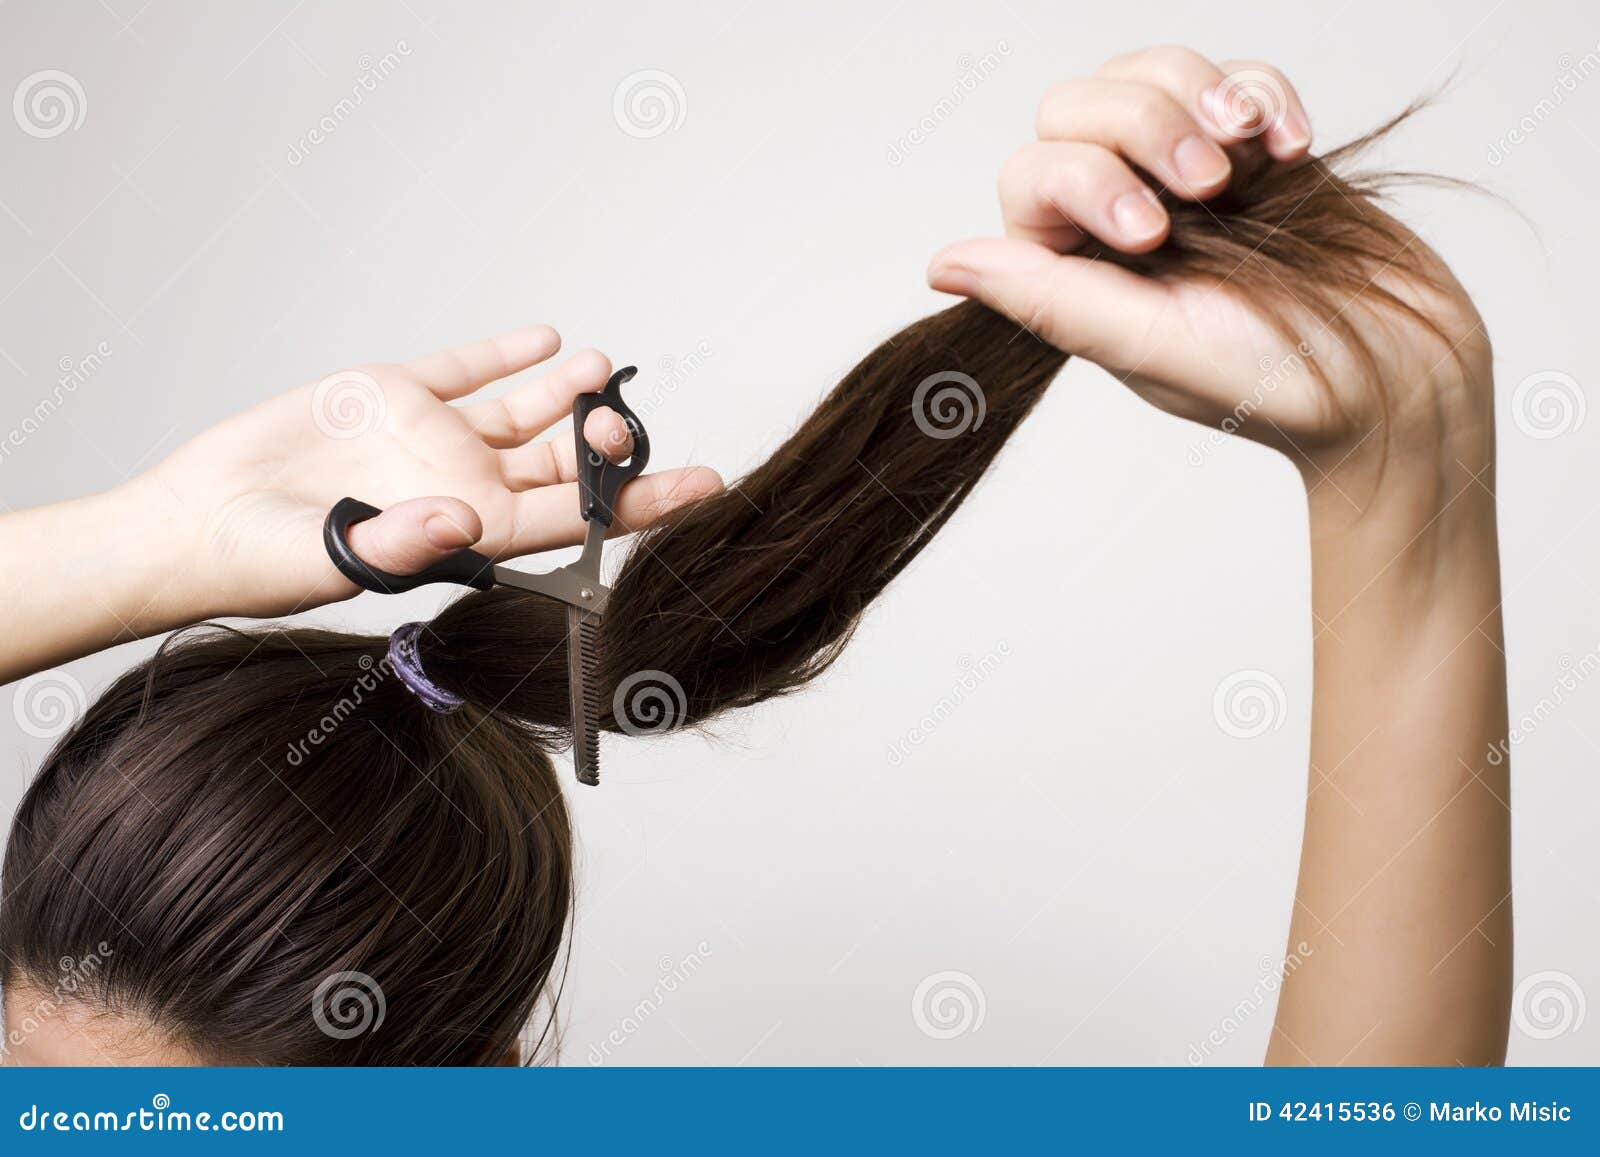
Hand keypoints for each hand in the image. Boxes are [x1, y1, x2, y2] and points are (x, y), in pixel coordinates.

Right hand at [129, 326, 722, 619]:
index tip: (706, 486)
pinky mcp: (392, 396)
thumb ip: (404, 539)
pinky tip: (544, 338)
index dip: (642, 504)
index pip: (574, 521)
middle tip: (627, 421)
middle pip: (562, 466)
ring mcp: (432, 439)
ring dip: (566, 392)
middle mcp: (464, 485)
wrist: (196, 521)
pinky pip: (462, 370)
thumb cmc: (265, 563)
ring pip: (522, 414)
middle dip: (605, 446)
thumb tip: (465, 516)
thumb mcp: (335, 558)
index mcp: (468, 534)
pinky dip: (502, 354)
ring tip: (604, 367)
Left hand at [927, 47, 1490, 487]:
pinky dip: (1264, 93)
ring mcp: (1190, 180)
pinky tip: (1294, 146)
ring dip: (1201, 95)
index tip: (1153, 234)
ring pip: (1152, 72)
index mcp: (1078, 273)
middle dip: (1143, 122)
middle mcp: (1121, 220)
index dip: (1085, 179)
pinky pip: (1234, 78)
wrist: (1404, 377)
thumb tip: (941, 266)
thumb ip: (1048, 299)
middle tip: (1211, 184)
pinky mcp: (1258, 152)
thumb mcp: (1150, 344)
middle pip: (1077, 105)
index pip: (1032, 175)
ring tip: (1253, 153)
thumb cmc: (1280, 381)